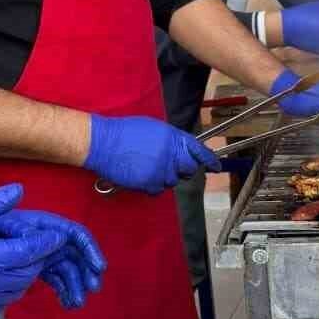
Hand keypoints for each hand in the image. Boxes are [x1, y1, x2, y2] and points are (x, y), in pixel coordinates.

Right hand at [0, 185, 69, 318]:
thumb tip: (18, 192)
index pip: (21, 255)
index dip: (43, 244)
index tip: (56, 235)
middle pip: (23, 276)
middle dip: (37, 260)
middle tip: (43, 244)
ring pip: (14, 292)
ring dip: (25, 275)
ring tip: (26, 257)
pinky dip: (10, 289)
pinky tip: (7, 274)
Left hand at [0, 210, 106, 309]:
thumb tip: (21, 193)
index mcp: (9, 222)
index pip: (55, 229)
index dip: (80, 246)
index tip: (94, 266)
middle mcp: (16, 237)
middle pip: (61, 250)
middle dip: (80, 268)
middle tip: (90, 289)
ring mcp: (13, 256)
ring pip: (54, 267)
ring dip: (71, 281)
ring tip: (77, 301)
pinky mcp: (5, 273)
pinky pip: (39, 278)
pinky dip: (56, 287)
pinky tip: (66, 300)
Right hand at [86, 114, 219, 194]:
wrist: (102, 142)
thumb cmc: (125, 132)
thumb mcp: (154, 128)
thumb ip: (172, 139)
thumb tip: (183, 149)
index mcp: (173, 137)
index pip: (198, 150)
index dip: (209, 159)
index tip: (216, 166)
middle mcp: (170, 154)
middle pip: (189, 169)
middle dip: (183, 168)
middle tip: (170, 165)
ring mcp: (161, 170)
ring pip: (173, 180)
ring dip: (165, 176)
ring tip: (148, 166)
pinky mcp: (149, 183)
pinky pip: (159, 189)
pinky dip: (152, 185)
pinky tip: (142, 175)